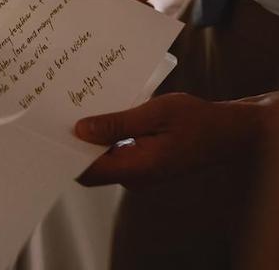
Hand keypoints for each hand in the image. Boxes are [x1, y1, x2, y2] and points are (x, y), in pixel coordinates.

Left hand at [74, 92, 278, 187]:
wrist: (229, 131)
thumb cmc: (197, 120)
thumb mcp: (156, 113)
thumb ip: (118, 123)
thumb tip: (81, 130)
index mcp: (137, 168)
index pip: (88, 171)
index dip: (66, 153)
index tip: (49, 130)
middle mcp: (135, 175)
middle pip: (93, 164)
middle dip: (75, 141)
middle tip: (59, 110)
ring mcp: (141, 170)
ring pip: (105, 156)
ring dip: (92, 134)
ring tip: (77, 103)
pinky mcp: (147, 160)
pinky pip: (119, 150)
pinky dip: (108, 133)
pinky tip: (105, 108)